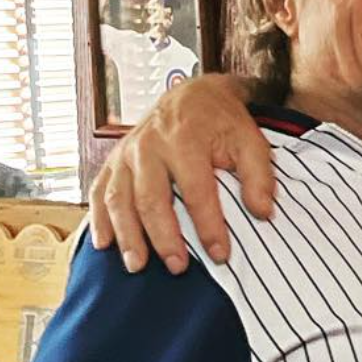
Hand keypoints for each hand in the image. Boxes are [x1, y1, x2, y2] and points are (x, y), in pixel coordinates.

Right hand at [88, 74, 273, 274]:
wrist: (193, 95)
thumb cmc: (222, 121)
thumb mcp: (251, 140)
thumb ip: (259, 177)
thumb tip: (262, 212)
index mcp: (185, 140)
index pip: (197, 192)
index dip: (209, 226)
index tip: (220, 255)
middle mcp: (148, 146)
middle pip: (151, 199)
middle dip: (164, 237)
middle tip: (177, 267)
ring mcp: (126, 153)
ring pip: (119, 199)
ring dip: (127, 235)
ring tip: (138, 265)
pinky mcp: (114, 160)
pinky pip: (99, 191)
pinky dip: (99, 219)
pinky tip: (103, 244)